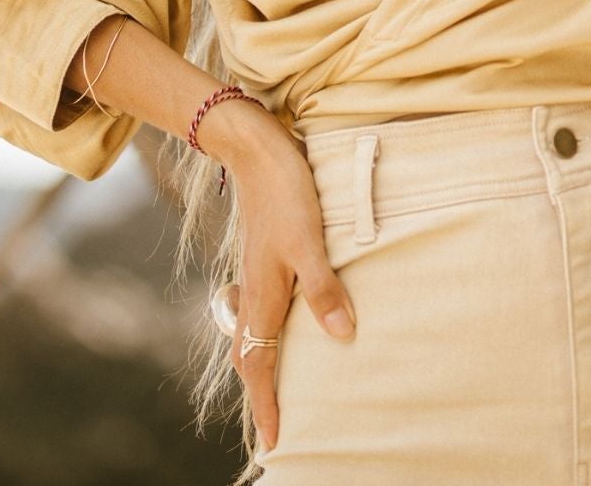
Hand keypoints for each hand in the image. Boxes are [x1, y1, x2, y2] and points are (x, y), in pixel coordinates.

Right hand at [222, 125, 358, 453]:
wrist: (255, 149)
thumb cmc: (284, 193)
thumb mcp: (309, 241)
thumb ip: (324, 289)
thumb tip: (342, 337)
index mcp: (262, 296)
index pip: (258, 365)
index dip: (266, 404)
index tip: (275, 441)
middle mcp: (253, 290)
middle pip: (249, 355)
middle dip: (259, 392)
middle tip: (273, 422)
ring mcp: (255, 272)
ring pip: (250, 331)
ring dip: (260, 361)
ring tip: (277, 381)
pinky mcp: (262, 255)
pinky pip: (257, 308)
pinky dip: (265, 329)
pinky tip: (284, 319)